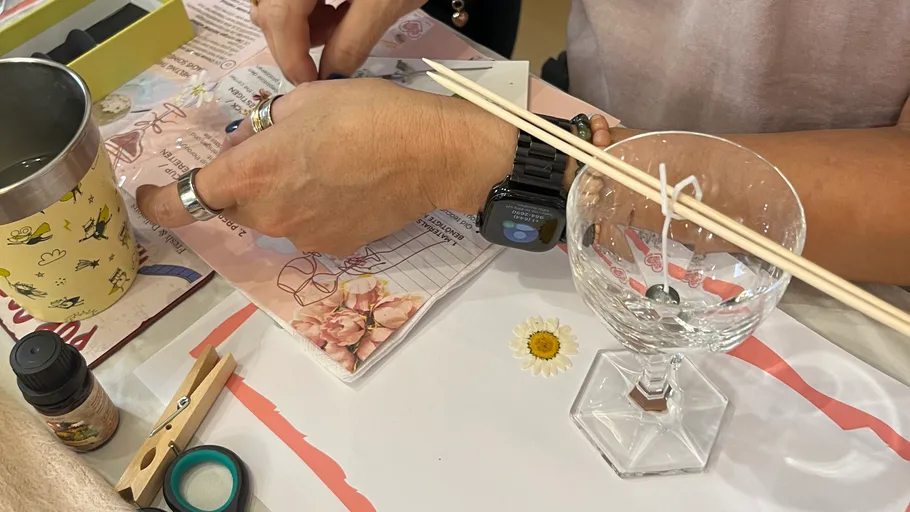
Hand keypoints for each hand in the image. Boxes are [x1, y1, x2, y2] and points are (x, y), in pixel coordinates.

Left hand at [136, 79, 515, 255]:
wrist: (430, 155)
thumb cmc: (367, 115)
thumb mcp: (304, 100)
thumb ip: (263, 125)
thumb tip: (253, 142)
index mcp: (252, 173)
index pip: (186, 199)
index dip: (160, 202)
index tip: (151, 196)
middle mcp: (269, 215)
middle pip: (233, 206)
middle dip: (242, 183)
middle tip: (277, 151)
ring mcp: (303, 236)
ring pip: (271, 218)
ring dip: (278, 197)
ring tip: (321, 167)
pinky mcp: (334, 248)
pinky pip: (305, 228)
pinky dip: (311, 211)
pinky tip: (344, 188)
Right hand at [251, 0, 425, 83]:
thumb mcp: (381, 5)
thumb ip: (351, 43)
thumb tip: (329, 75)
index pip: (278, 19)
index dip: (291, 57)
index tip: (310, 82)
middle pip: (271, 10)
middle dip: (297, 43)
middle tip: (328, 59)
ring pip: (277, 2)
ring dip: (303, 25)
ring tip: (340, 25)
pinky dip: (310, 7)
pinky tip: (338, 8)